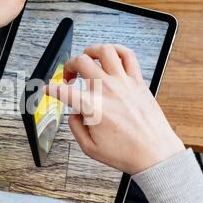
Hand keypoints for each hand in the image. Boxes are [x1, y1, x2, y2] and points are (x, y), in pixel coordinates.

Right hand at [45, 44, 184, 174]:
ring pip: (104, 51)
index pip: (61, 91)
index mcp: (92, 107)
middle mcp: (106, 90)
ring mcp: (123, 83)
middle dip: (68, 65)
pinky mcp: (137, 81)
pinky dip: (116, 49)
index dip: (49, 88)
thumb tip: (74, 114)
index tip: (48, 89)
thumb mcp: (90, 148)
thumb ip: (75, 128)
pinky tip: (111, 55)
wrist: (154, 153)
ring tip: (87, 58)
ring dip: (90, 51)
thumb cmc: (127, 152)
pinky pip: (128, 55)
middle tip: (70, 76)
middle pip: (80, 62)